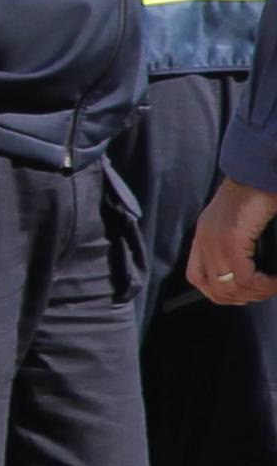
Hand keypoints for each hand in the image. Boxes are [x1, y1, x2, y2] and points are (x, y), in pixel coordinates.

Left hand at [188, 178, 276, 308]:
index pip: (197, 277)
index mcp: (204, 233)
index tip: (242, 294)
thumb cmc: (257, 192)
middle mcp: (205, 238)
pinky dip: (262, 284)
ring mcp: (215, 239)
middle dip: (242, 298)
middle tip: (264, 292)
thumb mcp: (240, 223)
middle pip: (214, 289)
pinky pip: (244, 277)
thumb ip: (238, 247)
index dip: (218, 293)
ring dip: (255, 293)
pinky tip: (274, 280)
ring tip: (272, 286)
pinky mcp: (231, 239)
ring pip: (229, 288)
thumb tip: (251, 275)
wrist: (259, 167)